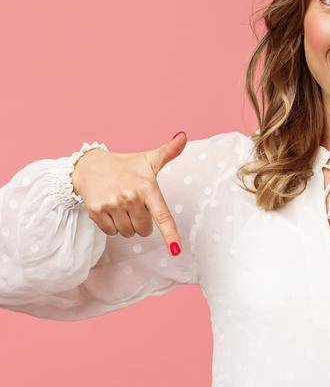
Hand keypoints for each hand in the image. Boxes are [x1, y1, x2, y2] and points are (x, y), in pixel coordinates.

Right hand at [70, 131, 188, 255]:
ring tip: (121, 207)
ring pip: (128, 233)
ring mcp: (111, 204)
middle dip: (142, 223)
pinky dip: (112, 226)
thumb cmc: (125, 166)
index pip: (162, 215)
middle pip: (144, 230)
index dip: (170, 234)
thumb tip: (184, 136)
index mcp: (147, 187)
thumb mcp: (148, 160)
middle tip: (134, 206)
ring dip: (127, 226)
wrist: (88, 165)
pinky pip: (111, 232)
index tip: (176, 250)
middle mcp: (130, 196)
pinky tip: (109, 210)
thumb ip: (169, 152)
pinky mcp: (96, 210)